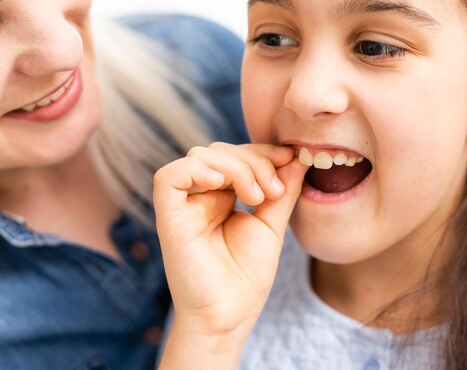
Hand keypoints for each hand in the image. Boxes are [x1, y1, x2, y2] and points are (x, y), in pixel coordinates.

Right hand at [153, 142, 306, 338]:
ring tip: (257, 197)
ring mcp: (182, 205)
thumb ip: (282, 190)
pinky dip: (197, 171)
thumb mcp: (271, 224)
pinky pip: (169, 177)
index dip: (262, 151)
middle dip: (254, 161)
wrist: (229, 315)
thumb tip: (297, 157)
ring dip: (236, 167)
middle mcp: (199, 197)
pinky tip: (221, 186)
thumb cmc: (247, 276)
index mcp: (220, 196)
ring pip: (199, 157)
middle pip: (219, 151)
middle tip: (274, 191)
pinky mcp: (168, 217)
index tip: (291, 159)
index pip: (235, 155)